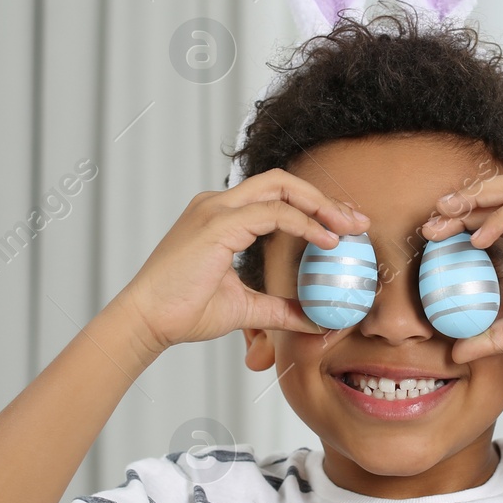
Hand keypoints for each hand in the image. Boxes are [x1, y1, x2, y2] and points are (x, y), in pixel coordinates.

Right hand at [112, 169, 369, 354]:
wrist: (147, 321)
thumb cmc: (182, 311)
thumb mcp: (244, 307)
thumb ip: (280, 309)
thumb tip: (314, 319)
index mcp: (221, 217)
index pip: (276, 196)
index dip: (314, 207)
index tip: (343, 227)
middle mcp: (217, 205)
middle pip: (282, 181)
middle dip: (323, 198)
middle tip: (356, 222)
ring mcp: (215, 210)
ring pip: (280, 186)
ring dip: (320, 205)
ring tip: (347, 228)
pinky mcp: (217, 224)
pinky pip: (272, 212)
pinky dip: (303, 223)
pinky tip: (325, 241)